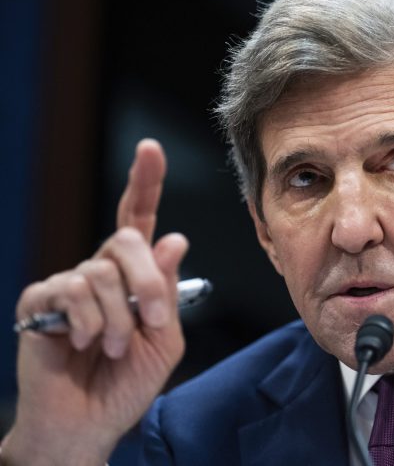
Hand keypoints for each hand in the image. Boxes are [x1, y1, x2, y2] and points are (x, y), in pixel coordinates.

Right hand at [2, 139, 187, 465]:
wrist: (89, 423)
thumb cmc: (127, 382)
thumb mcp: (165, 338)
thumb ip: (169, 291)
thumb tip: (174, 237)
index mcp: (133, 276)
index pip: (139, 220)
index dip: (145, 182)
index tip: (150, 148)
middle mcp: (100, 271)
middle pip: (126, 238)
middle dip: (149, 282)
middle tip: (154, 323)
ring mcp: (68, 284)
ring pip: (102, 272)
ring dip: (121, 319)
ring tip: (115, 348)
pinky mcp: (39, 302)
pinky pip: (72, 291)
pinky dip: (91, 323)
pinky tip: (85, 344)